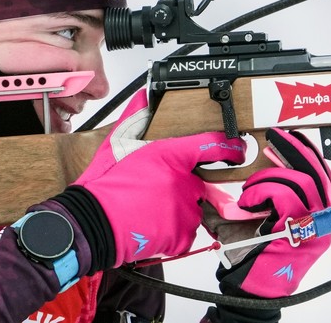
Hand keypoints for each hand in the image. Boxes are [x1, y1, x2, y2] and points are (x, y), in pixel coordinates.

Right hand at [72, 89, 246, 266]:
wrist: (92, 224)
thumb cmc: (103, 185)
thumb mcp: (116, 143)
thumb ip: (135, 117)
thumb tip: (144, 96)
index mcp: (170, 156)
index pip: (212, 145)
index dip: (229, 147)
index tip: (238, 150)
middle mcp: (182, 182)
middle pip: (197, 182)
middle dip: (181, 185)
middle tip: (155, 189)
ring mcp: (184, 210)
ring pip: (191, 207)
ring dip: (177, 208)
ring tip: (149, 208)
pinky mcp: (181, 235)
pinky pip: (186, 231)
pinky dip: (173, 230)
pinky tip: (151, 224)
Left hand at [215, 128, 330, 298]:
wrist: (250, 292)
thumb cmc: (252, 261)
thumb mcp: (257, 223)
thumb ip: (261, 201)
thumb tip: (253, 173)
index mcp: (316, 219)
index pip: (323, 178)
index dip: (309, 154)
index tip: (293, 138)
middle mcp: (320, 223)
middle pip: (317, 174)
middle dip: (295, 150)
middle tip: (276, 137)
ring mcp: (312, 228)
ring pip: (301, 182)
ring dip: (270, 176)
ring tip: (251, 187)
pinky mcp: (298, 231)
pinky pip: (283, 195)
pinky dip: (261, 191)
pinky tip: (248, 201)